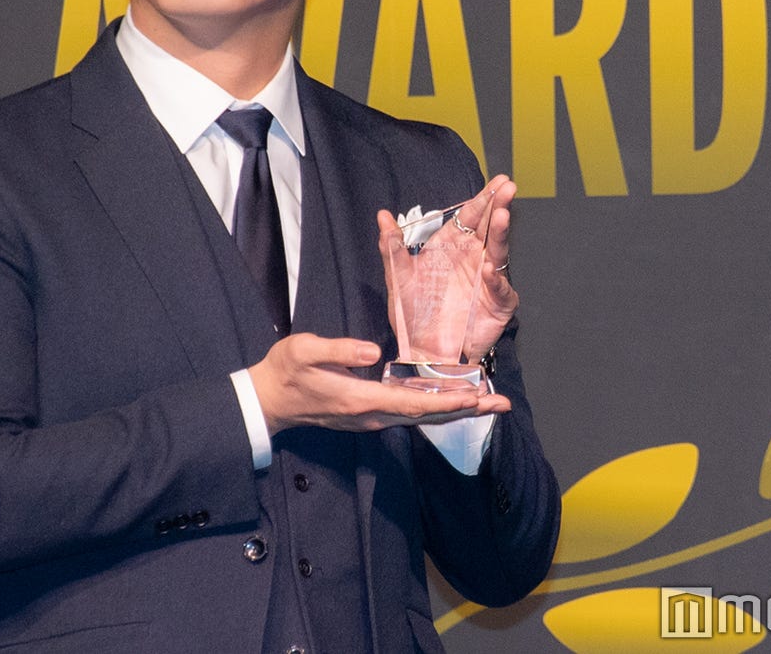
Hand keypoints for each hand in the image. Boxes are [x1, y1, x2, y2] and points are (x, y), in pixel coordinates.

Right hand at [248, 333, 510, 435]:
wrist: (268, 401)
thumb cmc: (284, 371)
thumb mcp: (303, 351)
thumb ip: (338, 351)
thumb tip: (373, 352)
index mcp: (360, 400)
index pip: (412, 403)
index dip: (446, 401)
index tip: (475, 397)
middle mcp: (372, 416)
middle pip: (427, 415)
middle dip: (466, 410)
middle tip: (502, 404)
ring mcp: (371, 419)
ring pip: (422, 416)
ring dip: (456, 410)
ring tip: (488, 403)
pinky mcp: (369, 415)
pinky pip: (411, 413)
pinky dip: (437, 408)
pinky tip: (452, 401)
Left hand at [375, 174, 519, 366]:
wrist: (424, 351)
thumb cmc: (413, 315)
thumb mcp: (398, 278)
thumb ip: (391, 247)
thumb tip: (382, 215)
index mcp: (451, 248)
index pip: (469, 217)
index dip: (482, 199)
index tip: (495, 182)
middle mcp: (472, 259)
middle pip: (488, 227)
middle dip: (498, 205)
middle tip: (508, 187)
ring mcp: (487, 280)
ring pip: (498, 252)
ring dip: (500, 233)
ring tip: (501, 216)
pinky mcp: (497, 303)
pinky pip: (498, 288)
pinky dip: (494, 279)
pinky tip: (488, 270)